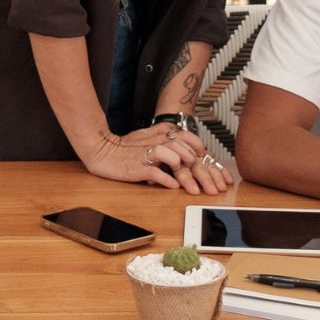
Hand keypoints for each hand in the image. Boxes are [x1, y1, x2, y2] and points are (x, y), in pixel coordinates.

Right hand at [82, 124, 233, 194]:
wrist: (102, 150)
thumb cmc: (127, 147)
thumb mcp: (151, 138)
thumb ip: (170, 142)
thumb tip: (190, 152)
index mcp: (165, 131)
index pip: (194, 142)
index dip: (207, 158)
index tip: (216, 173)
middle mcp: (160, 139)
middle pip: (189, 153)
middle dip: (203, 172)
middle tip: (212, 187)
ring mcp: (150, 152)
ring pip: (177, 159)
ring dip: (187, 174)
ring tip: (193, 186)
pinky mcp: (139, 165)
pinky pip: (157, 173)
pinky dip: (167, 180)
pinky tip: (173, 186)